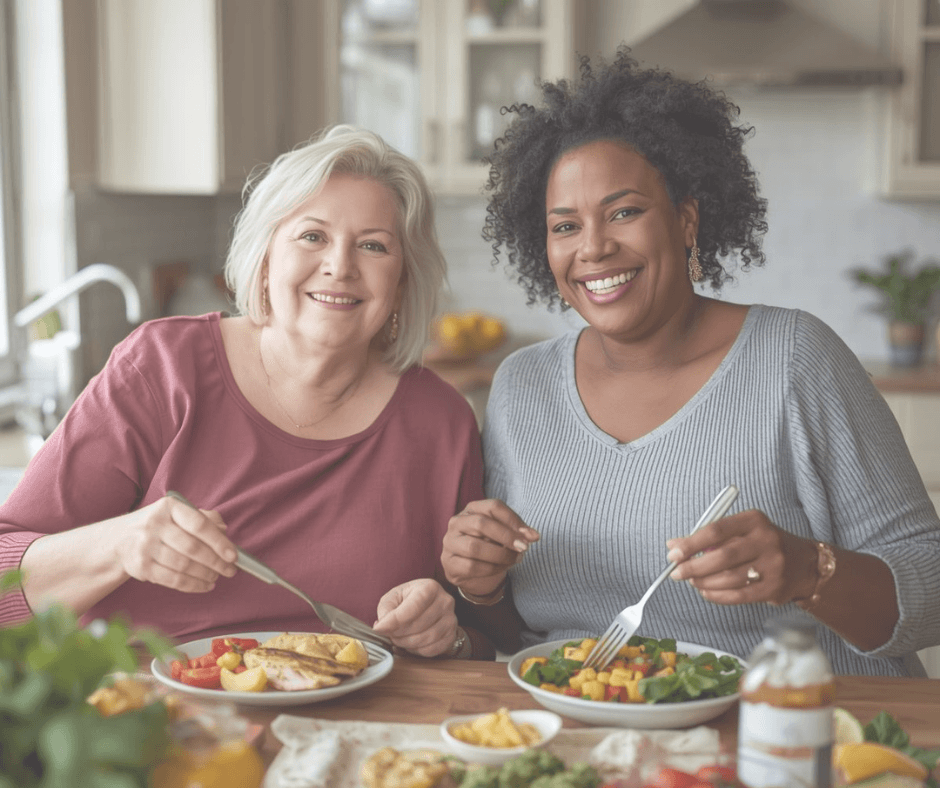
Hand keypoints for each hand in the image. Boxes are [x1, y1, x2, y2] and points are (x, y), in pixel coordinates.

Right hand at [111, 496, 237, 592]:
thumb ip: (203, 518)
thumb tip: (223, 529)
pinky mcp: (141, 567)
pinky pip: (173, 580)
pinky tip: (205, 586)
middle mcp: (154, 525)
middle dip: (216, 562)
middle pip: (193, 548)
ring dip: (205, 575)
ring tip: (217, 576)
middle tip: (230, 570)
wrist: (119, 540)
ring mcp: (145, 546)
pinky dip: (193, 585)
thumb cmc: (158, 526)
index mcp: (169, 507)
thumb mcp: (177, 515)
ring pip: (184, 566)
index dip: (219, 541)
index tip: (233, 555)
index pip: (199, 524)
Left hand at [372, 579, 456, 656]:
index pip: (412, 608)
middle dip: (398, 634)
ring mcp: (451, 619)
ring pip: (426, 639)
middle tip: (389, 634)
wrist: (429, 605)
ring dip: (406, 643)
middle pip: (418, 625)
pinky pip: (433, 649)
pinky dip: (418, 650)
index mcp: (430, 587)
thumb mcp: (394, 597)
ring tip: (398, 638)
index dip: (394, 621)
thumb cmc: (409, 600)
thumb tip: (382, 626)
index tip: (379, 629)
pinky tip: (411, 643)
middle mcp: (445, 602)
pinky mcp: (451, 635)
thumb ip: (386, 609)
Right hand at [441, 499, 539, 596]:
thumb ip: (517, 532)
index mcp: (472, 509)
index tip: (531, 536)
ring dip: (500, 556)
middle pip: (481, 524)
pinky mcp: (449, 562)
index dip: (514, 520)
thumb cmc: (490, 546)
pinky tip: (500, 569)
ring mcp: (450, 542)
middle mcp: (457, 522)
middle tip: (523, 548)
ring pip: (475, 547)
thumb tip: (533, 536)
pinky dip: (491, 569)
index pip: (493, 507)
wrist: (473, 572)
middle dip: (507, 537)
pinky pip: (471, 567)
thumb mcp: (504, 535)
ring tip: (514, 560)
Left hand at [666, 509, 816, 605]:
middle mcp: (766, 540)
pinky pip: (738, 595)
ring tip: (693, 581)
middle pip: (722, 557)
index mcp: (753, 520)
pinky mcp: (774, 588)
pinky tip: (706, 592)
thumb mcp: (739, 532)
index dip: (691, 543)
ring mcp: (772, 565)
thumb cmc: (762, 544)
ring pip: (729, 578)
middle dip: (694, 567)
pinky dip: (717, 595)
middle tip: (677, 573)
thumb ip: (707, 538)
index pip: (716, 530)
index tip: (673, 553)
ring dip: (704, 582)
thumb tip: (673, 545)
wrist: (804, 563)